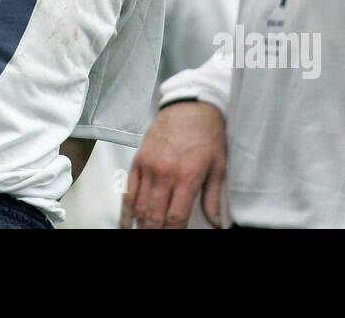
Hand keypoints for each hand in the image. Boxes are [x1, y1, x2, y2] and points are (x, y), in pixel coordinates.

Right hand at [121, 100, 226, 228]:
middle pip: (154, 216)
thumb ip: (213, 197)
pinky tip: (126, 223)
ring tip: (145, 232)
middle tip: (158, 237)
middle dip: (155, 232)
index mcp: (187, 176)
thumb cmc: (207, 134)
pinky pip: (128, 191)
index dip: (174, 234)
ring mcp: (148, 167)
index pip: (176, 218)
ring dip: (141, 225)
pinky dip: (125, 211)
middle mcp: (165, 173)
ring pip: (139, 206)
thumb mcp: (219, 166)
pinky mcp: (138, 161)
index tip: (175, 238)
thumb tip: (216, 223)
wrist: (190, 106)